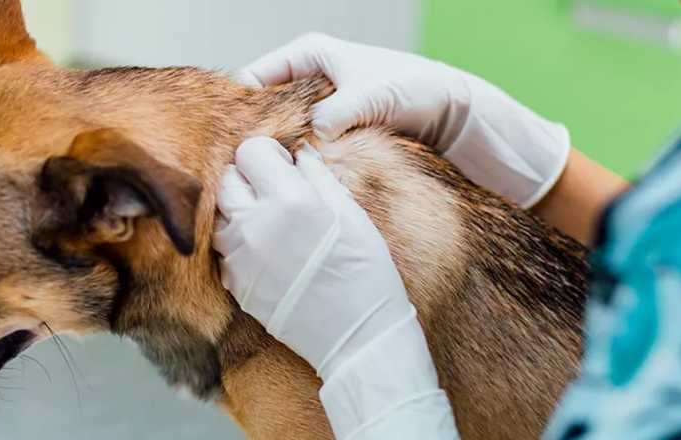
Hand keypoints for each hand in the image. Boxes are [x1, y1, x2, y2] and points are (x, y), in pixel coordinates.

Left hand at [214, 136, 421, 378]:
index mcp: (290, 199)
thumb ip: (319, 178)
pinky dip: (240, 245)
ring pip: (220, 216)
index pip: (250, 152)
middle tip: (276, 193)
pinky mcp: (235, 284)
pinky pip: (224, 251)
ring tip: (271, 224)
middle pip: (227, 180)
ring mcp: (240, 256)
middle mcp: (256, 224)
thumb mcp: (352, 215)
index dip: (268, 155)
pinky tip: (269, 254)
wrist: (357, 335)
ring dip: (240, 212)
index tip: (283, 167)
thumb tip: (299, 156)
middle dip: (249, 180)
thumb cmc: (365, 272)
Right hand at [237, 33, 570, 206]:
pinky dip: (297, 159)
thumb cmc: (414, 88)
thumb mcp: (371, 96)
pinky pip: (303, 143)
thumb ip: (338, 112)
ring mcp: (317, 102)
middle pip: (262, 106)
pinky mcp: (331, 126)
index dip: (239, 108)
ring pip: (281, 128)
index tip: (231, 141)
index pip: (253, 77)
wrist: (449, 108)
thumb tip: (313, 134)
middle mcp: (307, 75)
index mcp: (307, 53)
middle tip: (242, 168)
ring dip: (276, 151)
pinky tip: (290, 182)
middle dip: (254, 135)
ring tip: (263, 180)